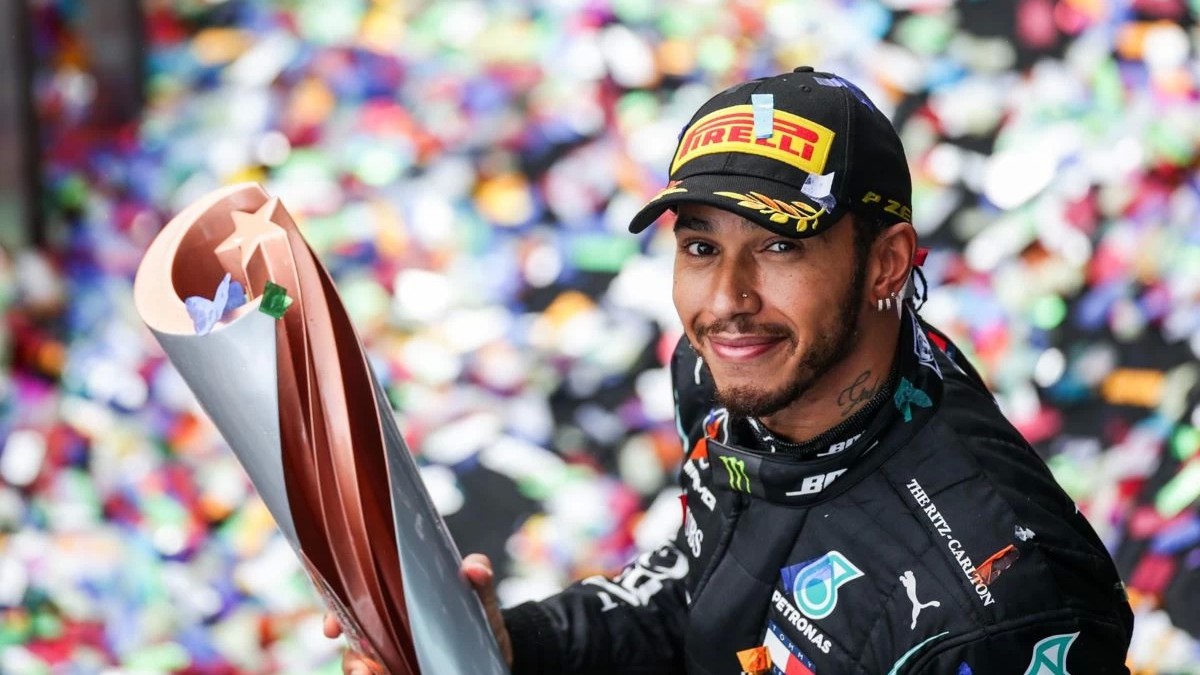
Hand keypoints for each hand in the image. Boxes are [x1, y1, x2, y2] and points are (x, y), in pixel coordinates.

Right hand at [322, 553, 512, 672]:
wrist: (500, 648)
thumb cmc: (479, 615)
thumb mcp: (478, 595)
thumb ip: (477, 575)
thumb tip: (473, 567)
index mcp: (395, 605)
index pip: (355, 606)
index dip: (335, 615)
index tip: (332, 629)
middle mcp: (389, 634)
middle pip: (354, 645)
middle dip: (350, 658)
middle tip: (360, 669)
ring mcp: (395, 659)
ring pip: (363, 668)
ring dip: (360, 674)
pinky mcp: (403, 672)